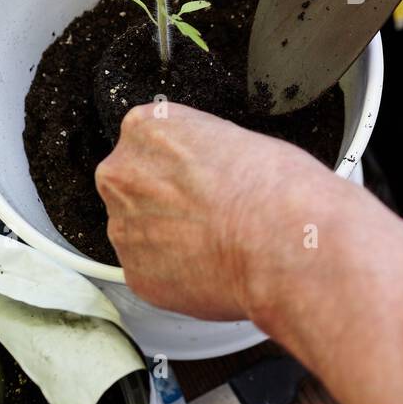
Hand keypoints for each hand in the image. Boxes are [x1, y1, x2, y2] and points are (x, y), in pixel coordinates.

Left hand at [95, 103, 347, 320]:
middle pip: (136, 187)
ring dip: (170, 239)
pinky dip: (177, 273)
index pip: (148, 142)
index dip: (180, 163)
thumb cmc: (272, 187)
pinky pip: (153, 272)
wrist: (280, 243)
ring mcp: (124, 229)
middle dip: (166, 201)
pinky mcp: (136, 275)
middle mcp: (122, 176)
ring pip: (142, 233)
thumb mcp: (237, 137)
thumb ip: (200, 153)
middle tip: (209, 212)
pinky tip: (212, 266)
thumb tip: (205, 170)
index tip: (200, 176)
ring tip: (217, 243)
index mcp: (145, 129)